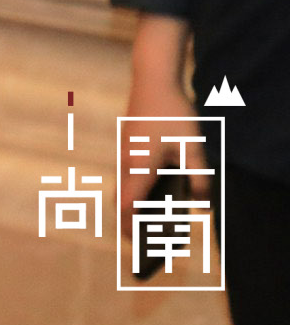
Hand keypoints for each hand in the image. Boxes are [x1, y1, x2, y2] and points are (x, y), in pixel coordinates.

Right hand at [119, 14, 206, 225]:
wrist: (152, 80)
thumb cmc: (173, 115)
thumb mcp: (194, 148)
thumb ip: (200, 179)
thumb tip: (203, 206)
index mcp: (140, 166)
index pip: (129, 205)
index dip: (133, 227)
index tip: (140, 244)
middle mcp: (126, 162)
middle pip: (121, 199)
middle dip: (131, 221)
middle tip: (145, 240)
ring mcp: (123, 152)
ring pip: (123, 186)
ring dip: (132, 204)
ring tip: (153, 220)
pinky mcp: (126, 144)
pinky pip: (126, 174)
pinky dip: (134, 188)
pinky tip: (153, 190)